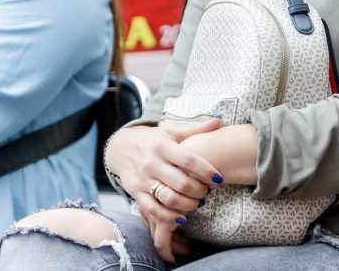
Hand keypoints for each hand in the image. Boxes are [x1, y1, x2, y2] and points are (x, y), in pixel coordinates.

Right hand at [105, 119, 222, 260]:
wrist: (119, 147)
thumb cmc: (151, 140)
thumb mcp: (170, 131)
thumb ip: (194, 129)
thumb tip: (219, 121)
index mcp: (162, 145)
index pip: (187, 159)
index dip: (205, 170)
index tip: (219, 178)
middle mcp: (151, 162)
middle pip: (180, 182)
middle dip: (199, 190)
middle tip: (208, 191)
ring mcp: (142, 179)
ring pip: (168, 198)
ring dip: (188, 205)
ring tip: (198, 203)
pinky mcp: (135, 192)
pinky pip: (152, 209)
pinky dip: (168, 216)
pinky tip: (182, 217)